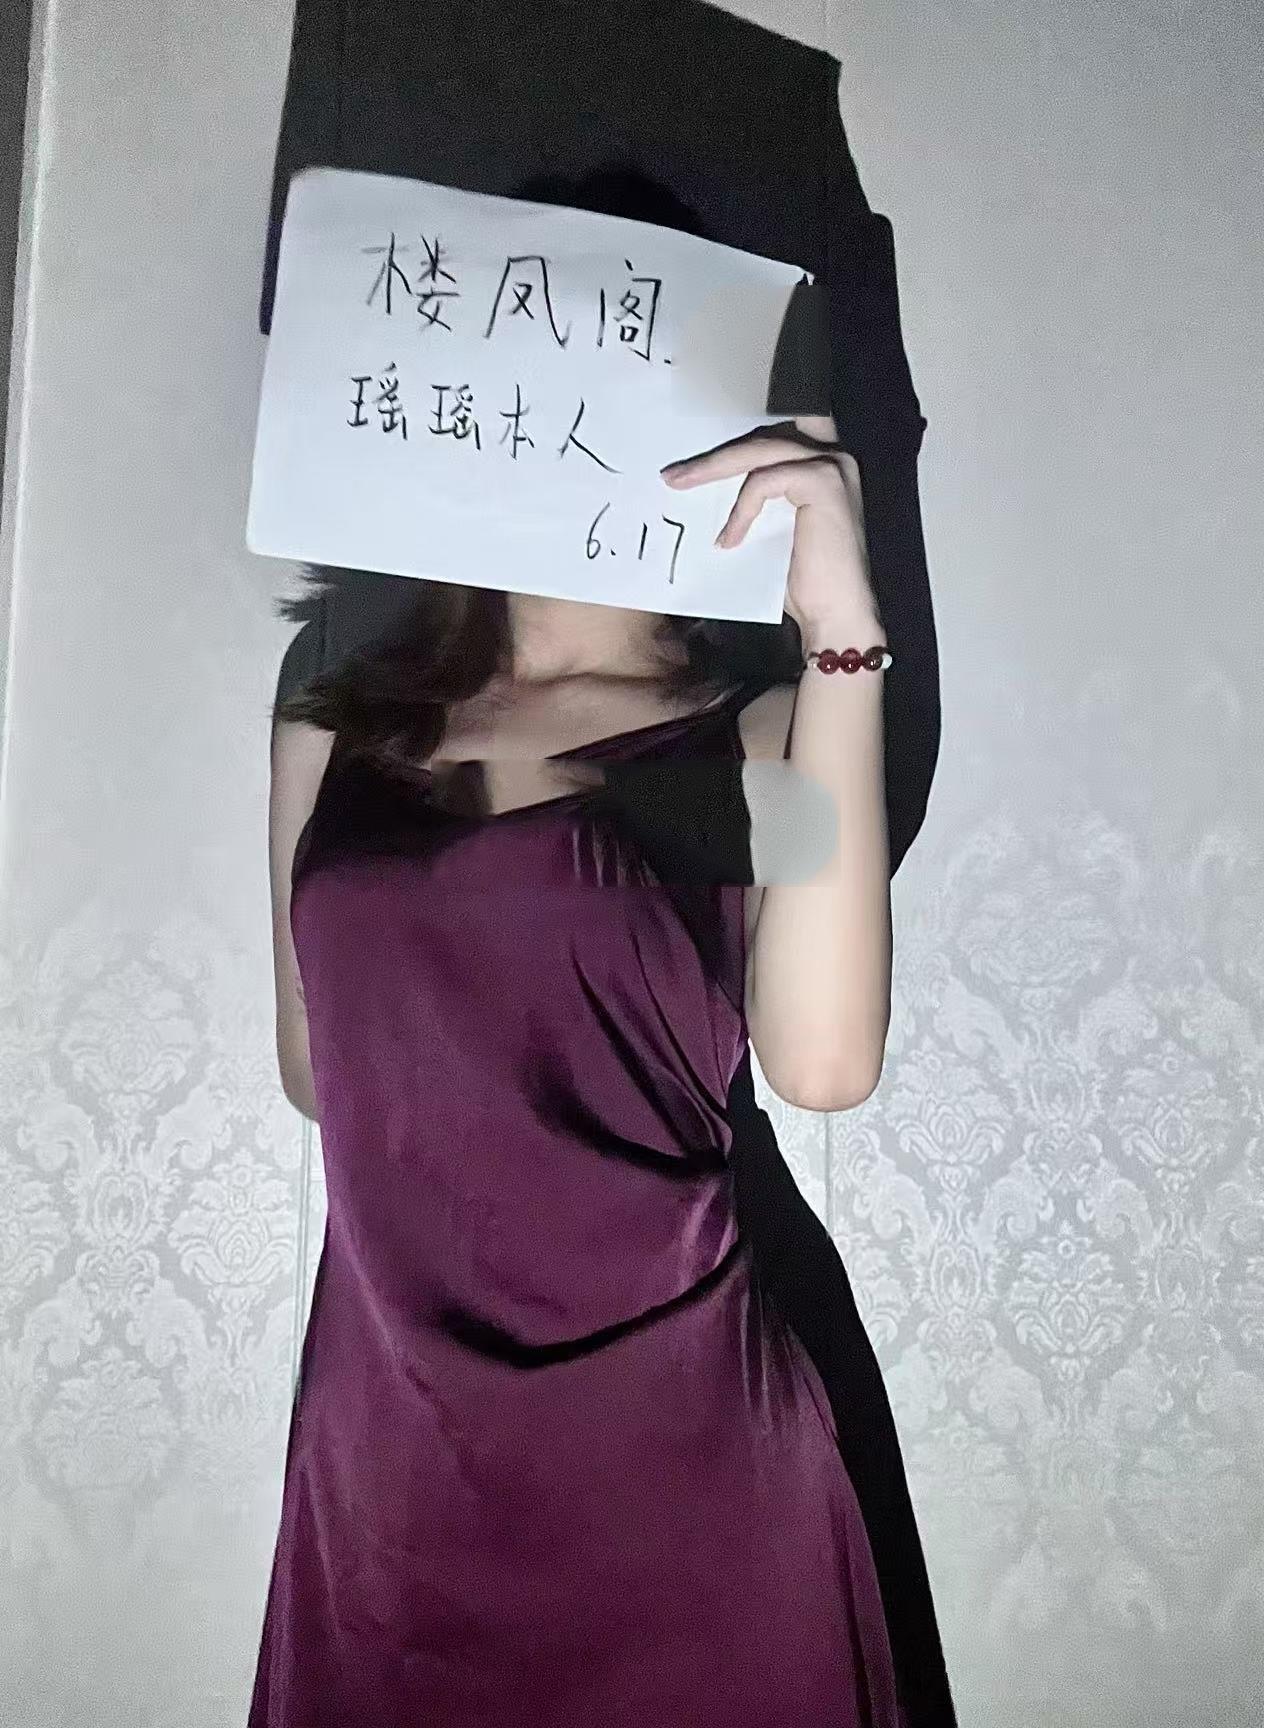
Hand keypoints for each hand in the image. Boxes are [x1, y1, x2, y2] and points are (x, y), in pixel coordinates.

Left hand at [660, 417, 879, 640]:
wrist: (835, 615)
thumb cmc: (804, 581)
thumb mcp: (771, 527)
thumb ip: (754, 498)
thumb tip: (704, 483)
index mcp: (821, 463)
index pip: (772, 431)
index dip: (735, 437)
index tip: (694, 457)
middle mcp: (833, 455)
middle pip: (761, 437)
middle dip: (713, 455)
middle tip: (672, 474)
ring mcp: (831, 466)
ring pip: (759, 451)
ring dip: (713, 469)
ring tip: (680, 485)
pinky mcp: (823, 482)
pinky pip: (764, 481)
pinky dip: (742, 509)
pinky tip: (730, 539)